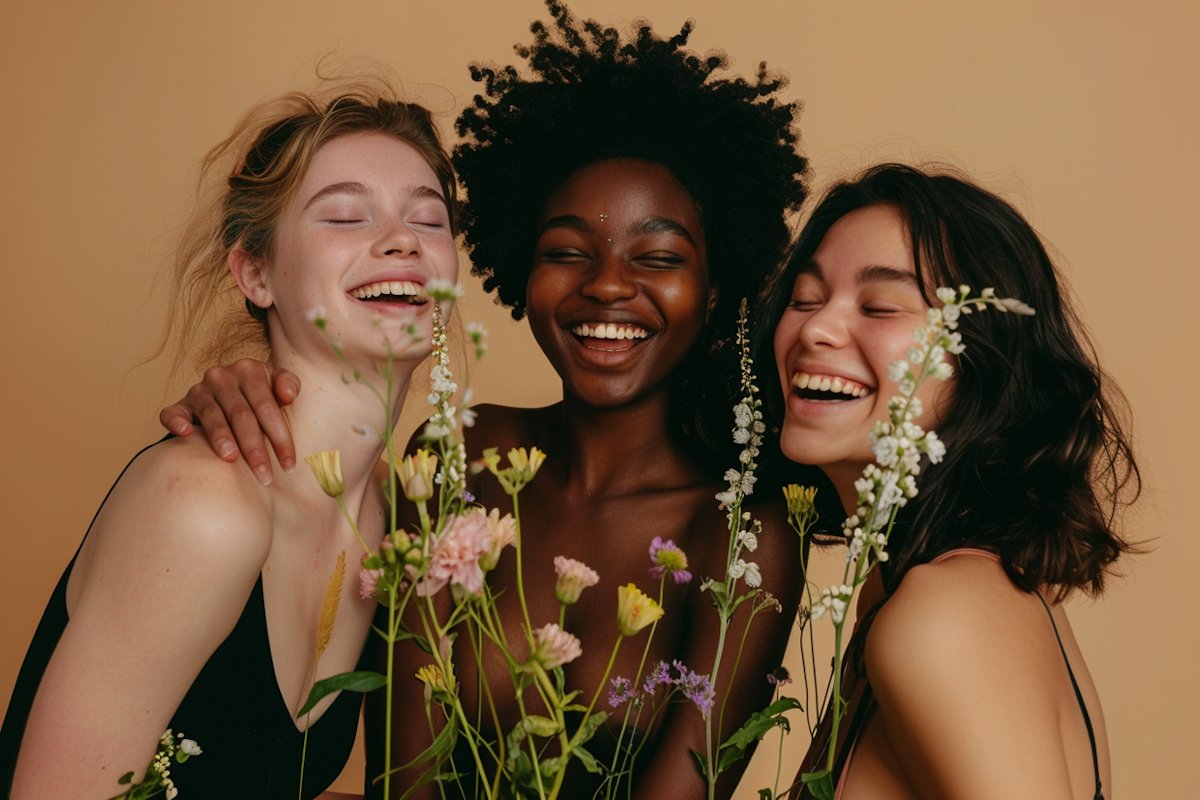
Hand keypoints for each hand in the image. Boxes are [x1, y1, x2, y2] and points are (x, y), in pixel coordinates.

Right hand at [158, 359, 299, 484]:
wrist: (233, 390)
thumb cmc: (261, 394)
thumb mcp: (278, 383)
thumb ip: (289, 384)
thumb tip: (288, 396)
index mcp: (249, 370)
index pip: (267, 406)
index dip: (280, 437)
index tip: (289, 464)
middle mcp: (222, 377)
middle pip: (241, 415)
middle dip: (255, 447)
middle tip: (264, 475)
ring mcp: (199, 390)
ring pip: (212, 416)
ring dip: (221, 438)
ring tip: (231, 459)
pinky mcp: (181, 404)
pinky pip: (173, 412)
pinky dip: (176, 421)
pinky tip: (184, 433)